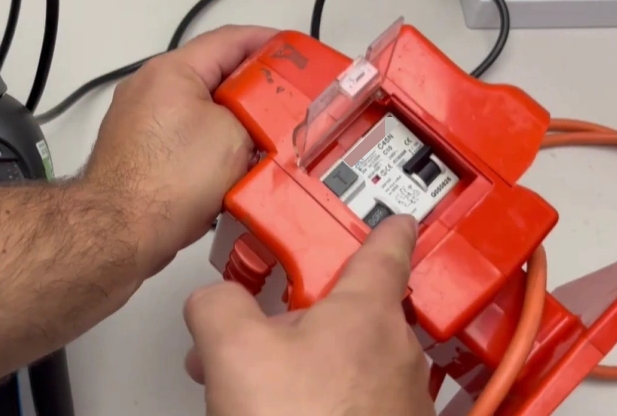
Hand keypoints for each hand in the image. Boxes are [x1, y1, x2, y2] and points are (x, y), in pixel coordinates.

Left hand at [84, 25, 276, 276]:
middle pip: (214, 78)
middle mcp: (149, 91)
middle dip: (254, 92)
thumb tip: (268, 117)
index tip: (292, 55)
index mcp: (171, 71)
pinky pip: (187, 144)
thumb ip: (256, 115)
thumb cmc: (164, 183)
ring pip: (202, 115)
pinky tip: (235, 172)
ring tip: (265, 143)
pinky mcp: (141, 156)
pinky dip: (213, 152)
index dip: (267, 43)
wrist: (122, 231)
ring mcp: (142, 125)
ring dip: (234, 128)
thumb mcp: (235, 136)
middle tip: (286, 103)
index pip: (229, 40)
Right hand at [183, 215, 434, 415]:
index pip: (386, 250)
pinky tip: (285, 414)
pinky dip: (323, 400)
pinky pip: (357, 400)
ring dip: (307, 364)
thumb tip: (214, 300)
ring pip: (351, 360)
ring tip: (259, 388)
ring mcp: (402, 400)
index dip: (388, 228)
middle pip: (353, 312)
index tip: (398, 220)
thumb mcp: (234, 348)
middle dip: (305, 318)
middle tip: (266, 328)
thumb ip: (219, 303)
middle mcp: (397, 354)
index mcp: (367, 314)